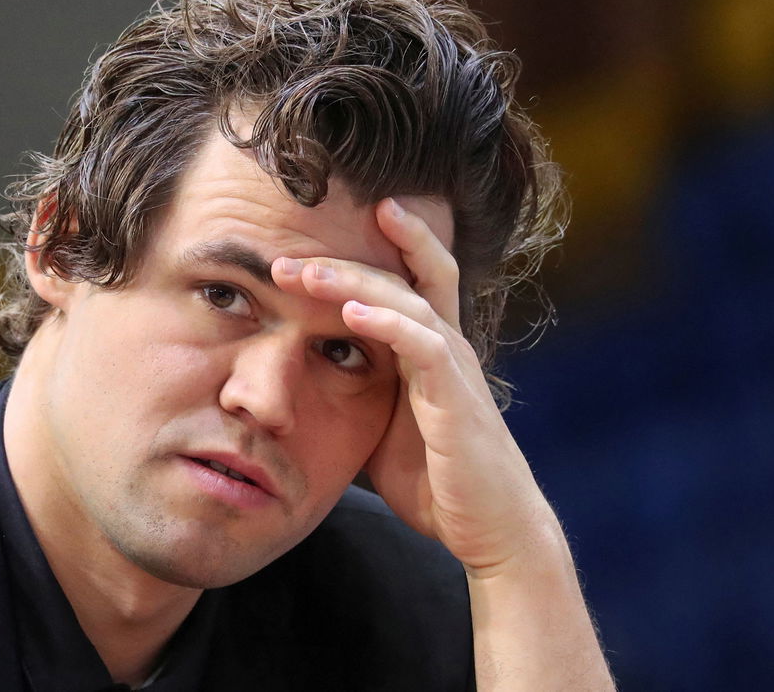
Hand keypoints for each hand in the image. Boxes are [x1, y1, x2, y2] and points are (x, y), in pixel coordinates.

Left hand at [272, 197, 557, 574]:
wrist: (489, 530)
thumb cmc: (436, 480)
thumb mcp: (380, 427)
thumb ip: (354, 395)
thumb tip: (296, 388)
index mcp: (429, 350)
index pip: (406, 280)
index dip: (365, 254)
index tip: (305, 243)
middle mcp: (446, 348)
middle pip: (406, 275)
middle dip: (346, 259)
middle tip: (285, 254)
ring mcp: (455, 369)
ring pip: (409, 301)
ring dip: (355, 282)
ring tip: (307, 273)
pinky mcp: (457, 399)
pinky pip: (423, 346)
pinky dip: (388, 324)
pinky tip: (351, 313)